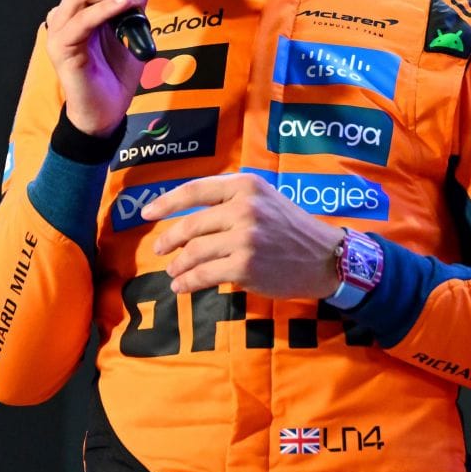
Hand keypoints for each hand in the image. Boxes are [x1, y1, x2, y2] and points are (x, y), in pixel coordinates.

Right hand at [46, 0, 149, 137]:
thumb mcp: (134, 28)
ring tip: (133, 1)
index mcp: (78, 8)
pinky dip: (108, 8)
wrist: (107, 111)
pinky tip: (127, 7)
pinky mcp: (62, 49)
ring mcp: (60, 31)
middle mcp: (64, 15)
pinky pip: (84, 20)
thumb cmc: (116, 73)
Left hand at [143, 174, 342, 297]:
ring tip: (173, 272)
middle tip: (160, 250)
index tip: (146, 213)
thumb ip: (230, 199)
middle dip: (169, 240)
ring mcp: (244, 239)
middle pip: (191, 225)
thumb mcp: (264, 198)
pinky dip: (188, 282)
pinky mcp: (245, 267)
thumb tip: (187, 215)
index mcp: (246, 185)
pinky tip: (182, 286)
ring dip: (178, 265)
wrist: (324, 257)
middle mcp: (244, 208)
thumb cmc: (290, 227)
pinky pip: (204, 275)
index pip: (196, 190)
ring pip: (194, 252)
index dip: (166, 202)